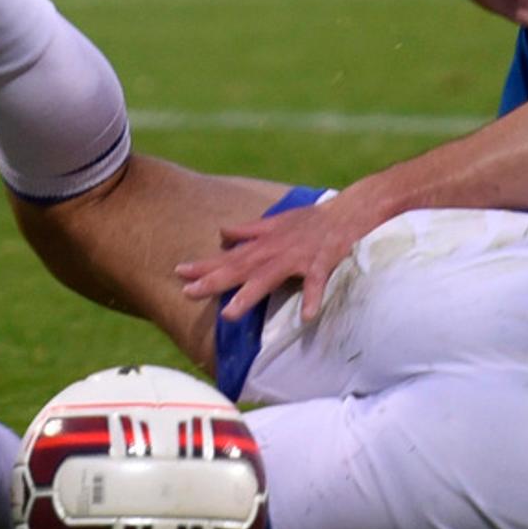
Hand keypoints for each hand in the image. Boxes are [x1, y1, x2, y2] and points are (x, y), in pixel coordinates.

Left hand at [177, 191, 383, 326]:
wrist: (348, 211)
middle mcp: (275, 250)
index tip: (179, 272)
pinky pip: (316, 284)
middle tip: (188, 293)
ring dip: (249, 294)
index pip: (229, 255)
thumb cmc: (311, 220)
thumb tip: (222, 232)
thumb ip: (248, 231)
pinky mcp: (321, 264)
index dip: (204, 265)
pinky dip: (312, 299)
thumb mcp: (275, 221)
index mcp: (264, 243)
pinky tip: (306, 317)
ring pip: (269, 277)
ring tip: (230, 314)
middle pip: (240, 268)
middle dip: (214, 281)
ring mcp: (297, 258)